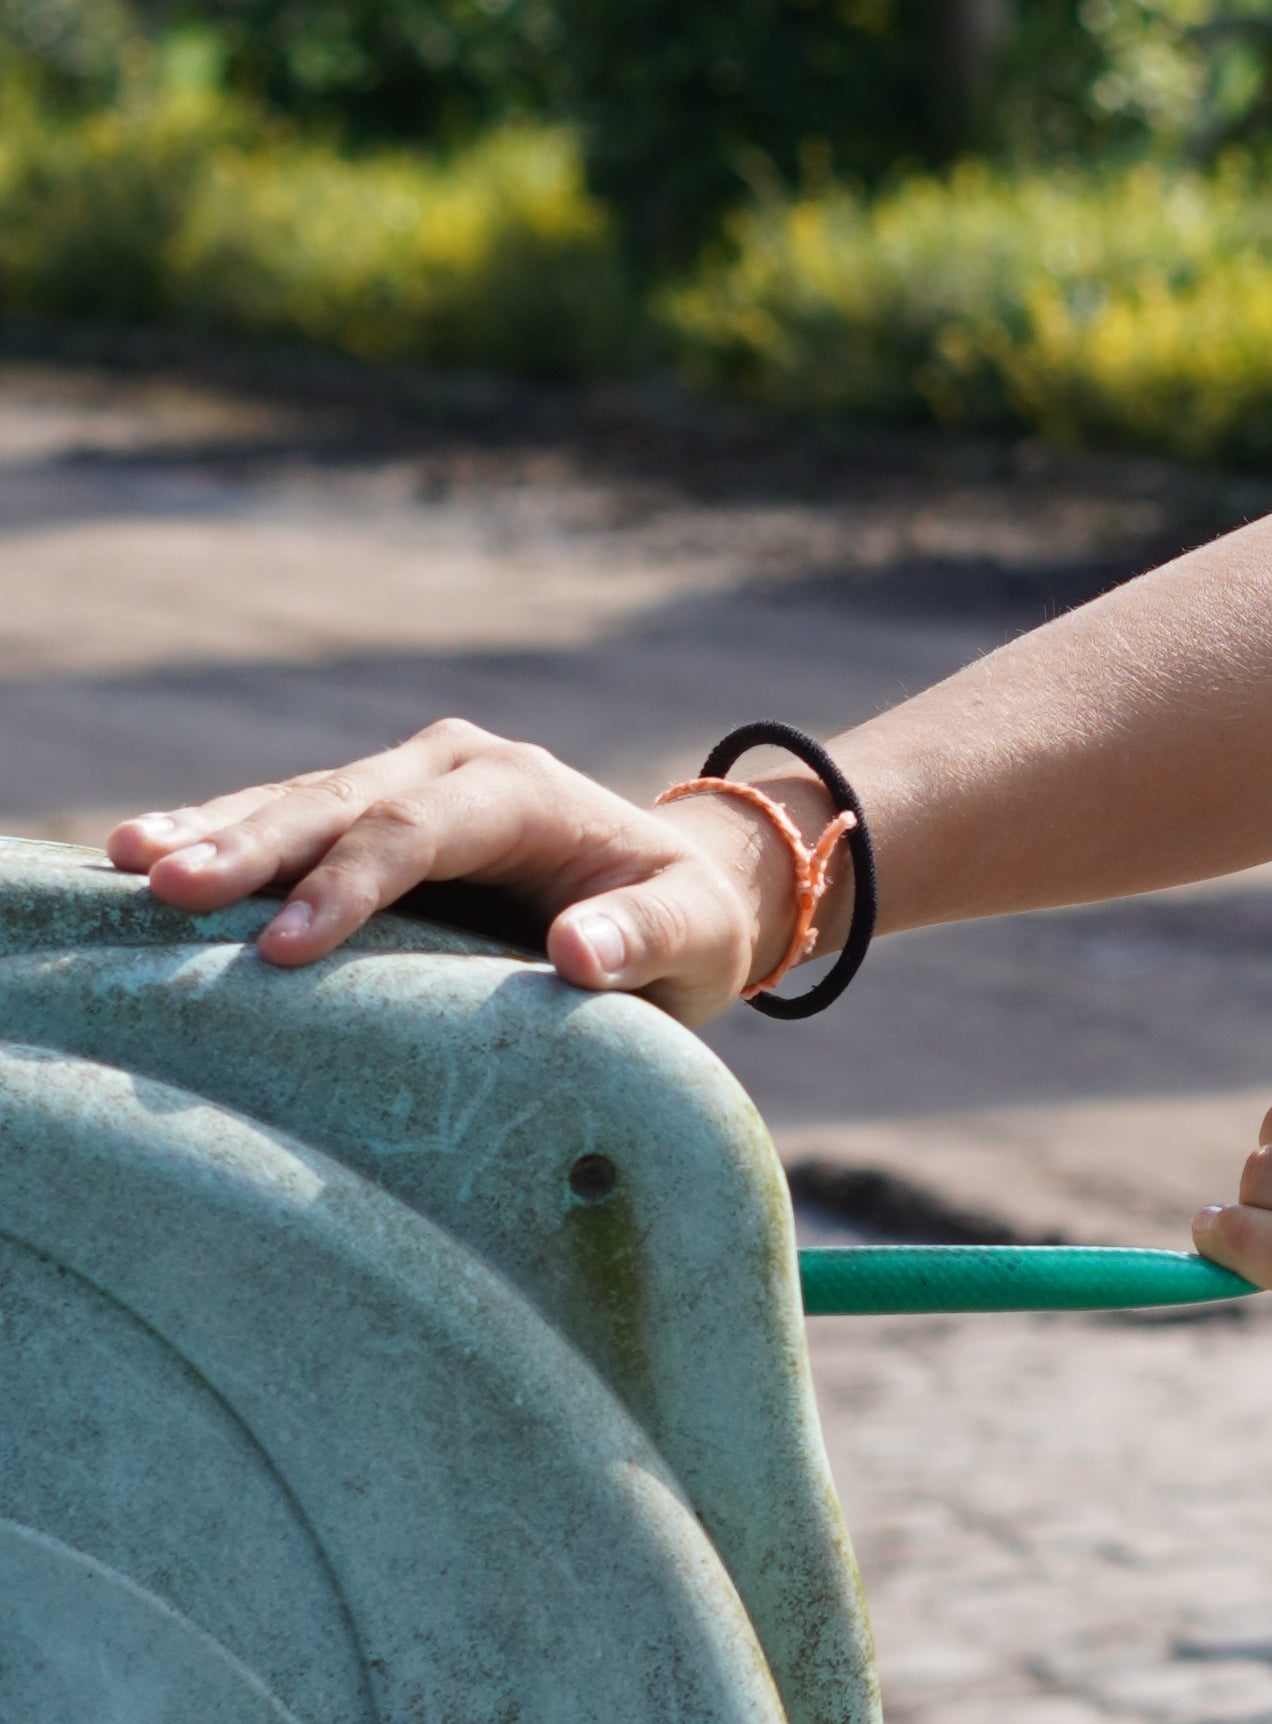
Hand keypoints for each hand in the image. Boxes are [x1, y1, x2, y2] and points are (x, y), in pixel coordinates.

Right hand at [106, 718, 807, 1024]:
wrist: (675, 889)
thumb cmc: (686, 922)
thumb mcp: (693, 935)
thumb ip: (644, 942)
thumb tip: (580, 955)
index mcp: (518, 787)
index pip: (417, 833)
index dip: (349, 886)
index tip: (285, 949)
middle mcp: (450, 768)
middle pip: (336, 805)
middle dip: (248, 845)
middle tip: (161, 884)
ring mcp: (403, 785)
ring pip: (296, 804)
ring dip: (213, 833)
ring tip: (125, 861)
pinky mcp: (370, 818)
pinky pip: (289, 825)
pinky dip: (223, 841)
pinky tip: (145, 862)